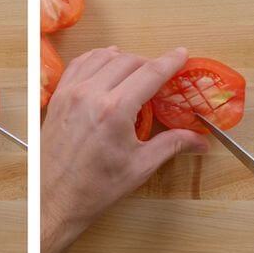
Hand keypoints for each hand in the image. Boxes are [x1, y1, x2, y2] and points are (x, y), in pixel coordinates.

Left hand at [41, 46, 209, 252]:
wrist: (55, 197)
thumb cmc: (95, 186)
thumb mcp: (140, 166)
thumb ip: (171, 144)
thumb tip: (199, 139)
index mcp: (114, 110)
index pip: (150, 73)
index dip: (170, 61)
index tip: (182, 55)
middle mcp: (90, 95)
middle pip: (127, 61)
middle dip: (148, 63)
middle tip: (161, 75)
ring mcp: (70, 94)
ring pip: (100, 58)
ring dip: (122, 59)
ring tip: (135, 70)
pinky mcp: (57, 99)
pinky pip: (77, 66)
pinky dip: (94, 60)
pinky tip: (104, 65)